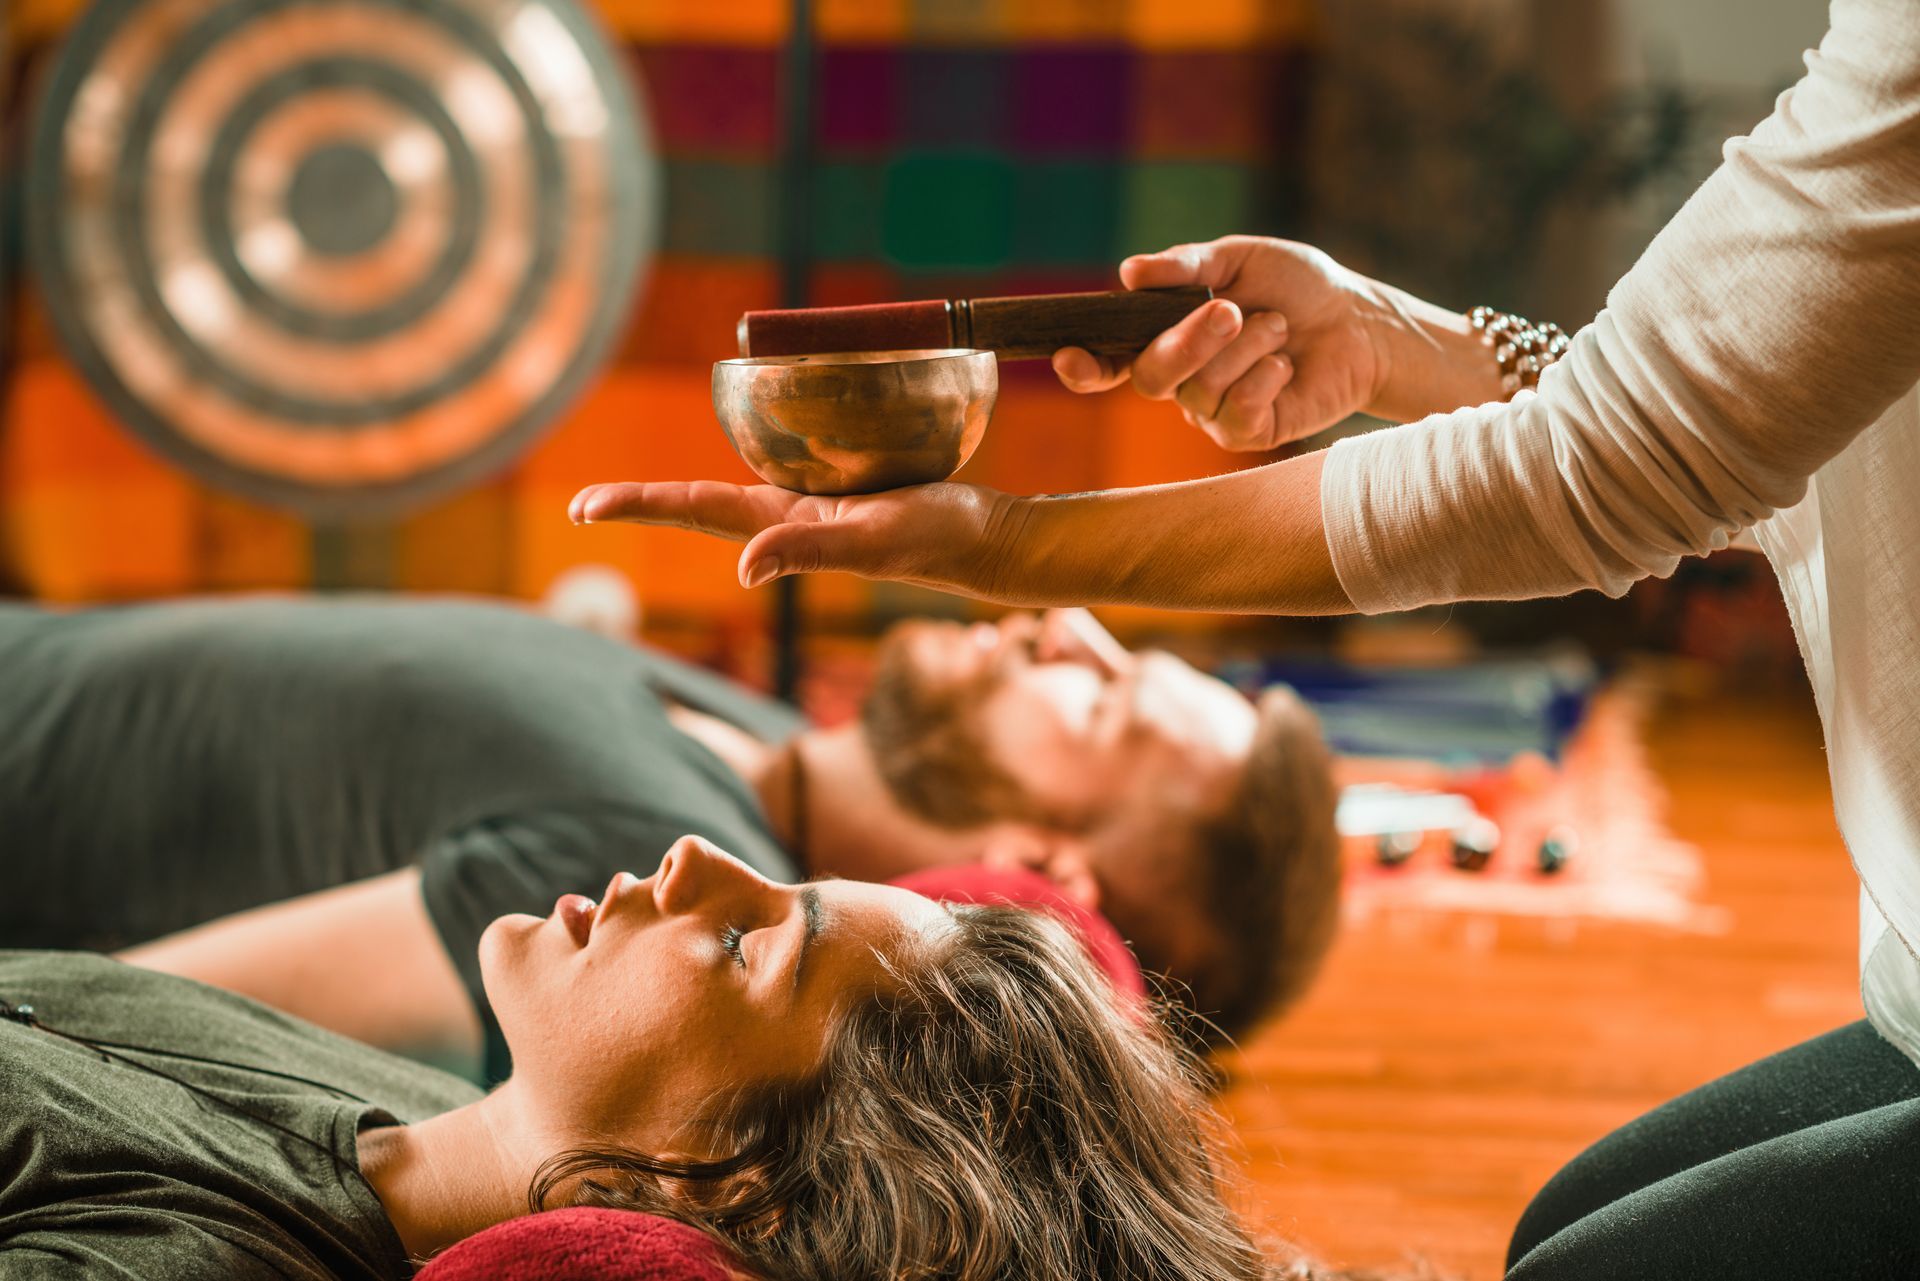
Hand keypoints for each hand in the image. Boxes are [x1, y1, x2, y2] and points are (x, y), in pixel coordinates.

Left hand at [570, 480, 1040, 600]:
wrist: (988, 541)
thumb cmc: (937, 539)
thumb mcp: (873, 541)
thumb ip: (809, 552)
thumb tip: (741, 568)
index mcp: (782, 528)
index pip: (693, 510)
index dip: (636, 505)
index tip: (581, 508)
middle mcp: (786, 520)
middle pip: (697, 508)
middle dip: (642, 506)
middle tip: (581, 507)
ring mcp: (811, 509)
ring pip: (732, 495)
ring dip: (680, 500)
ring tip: (630, 500)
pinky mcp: (841, 494)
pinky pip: (780, 474)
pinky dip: (748, 463)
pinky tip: (742, 456)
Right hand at [1054, 236, 1395, 449]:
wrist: (1357, 320)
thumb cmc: (1297, 286)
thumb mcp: (1239, 258)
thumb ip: (1186, 266)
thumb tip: (1128, 272)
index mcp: (1167, 336)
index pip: (1110, 360)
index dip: (1085, 366)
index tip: (1067, 357)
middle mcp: (1182, 379)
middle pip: (1150, 377)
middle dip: (1188, 341)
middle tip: (1231, 310)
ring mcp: (1212, 412)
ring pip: (1198, 392)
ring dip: (1244, 350)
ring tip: (1279, 327)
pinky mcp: (1249, 433)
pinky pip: (1235, 415)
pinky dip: (1262, 380)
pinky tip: (1284, 365)